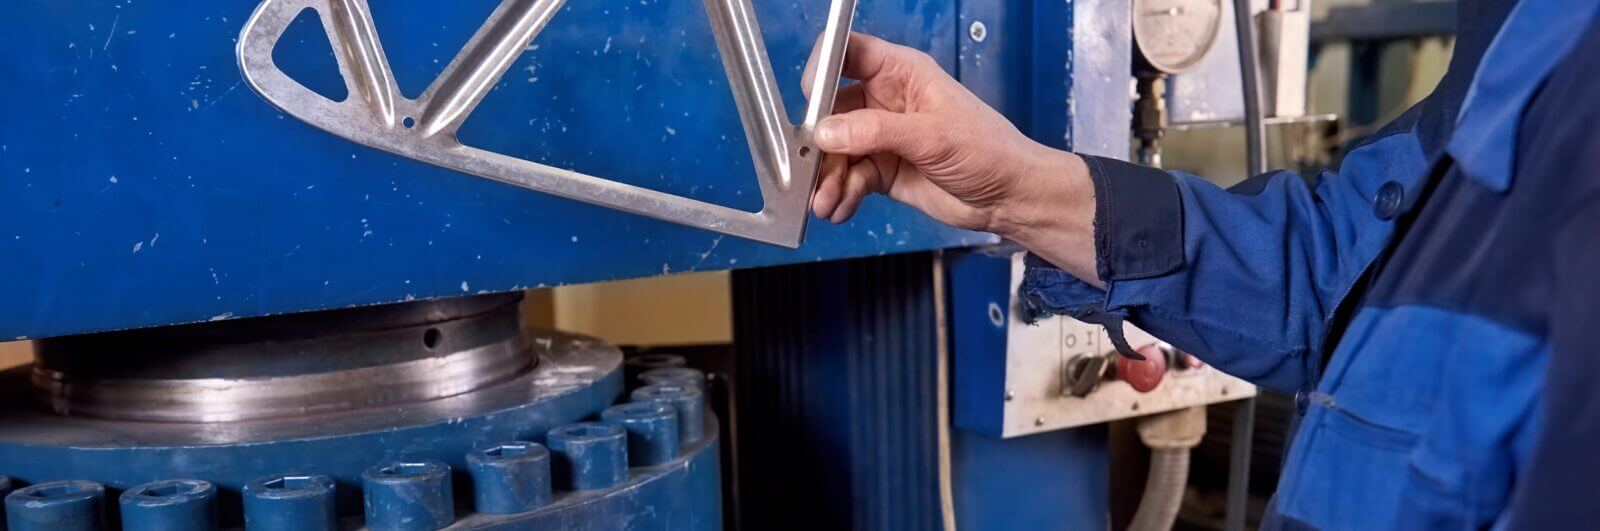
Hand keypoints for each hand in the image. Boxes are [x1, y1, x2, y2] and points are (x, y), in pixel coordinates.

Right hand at [801, 33, 1087, 236]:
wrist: (1010, 197)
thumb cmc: (988, 151)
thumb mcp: (931, 136)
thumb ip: (875, 131)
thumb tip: (826, 133)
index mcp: (901, 73)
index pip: (848, 53)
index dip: (823, 69)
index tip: (811, 101)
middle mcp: (886, 101)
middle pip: (832, 109)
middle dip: (818, 141)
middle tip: (809, 168)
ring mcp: (882, 137)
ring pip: (837, 150)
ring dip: (827, 177)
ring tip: (825, 202)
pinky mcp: (883, 170)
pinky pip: (849, 178)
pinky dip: (840, 194)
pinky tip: (840, 208)